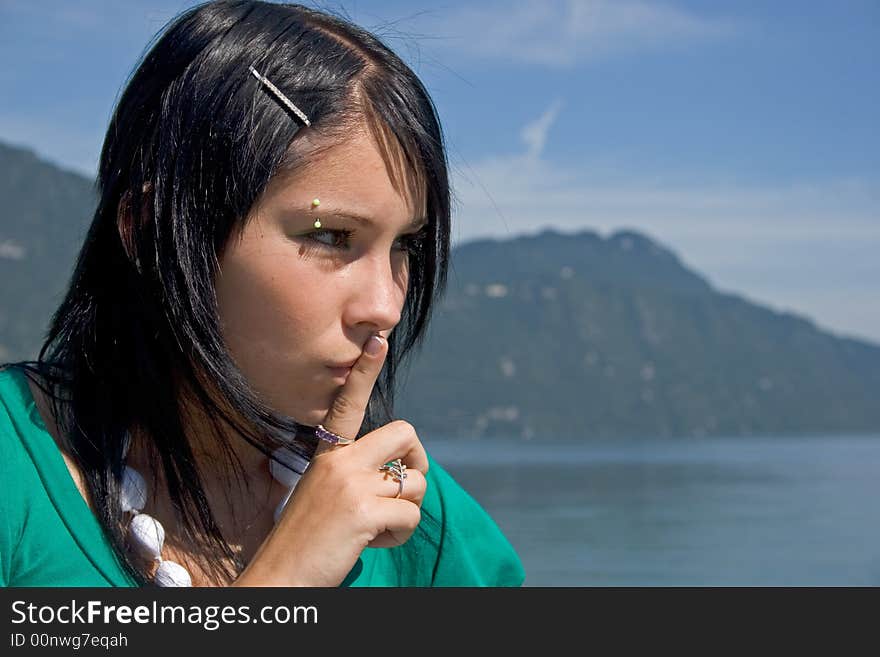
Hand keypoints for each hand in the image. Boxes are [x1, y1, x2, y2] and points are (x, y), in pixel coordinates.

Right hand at [233, 333, 428, 586]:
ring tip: (374, 529)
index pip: (348, 405)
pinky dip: (400, 535)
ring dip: (406, 512)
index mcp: (328, 456)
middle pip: (405, 433)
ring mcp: (351, 484)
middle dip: (419, 460)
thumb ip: (358, 477)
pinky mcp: (364, 511)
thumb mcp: (327, 496)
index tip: (378, 339)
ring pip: (415, 484)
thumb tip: (402, 476)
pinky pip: (411, 517)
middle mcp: (340, 462)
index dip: (365, 372)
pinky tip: (371, 543)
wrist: (281, 577)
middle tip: (405, 487)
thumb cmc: (306, 542)